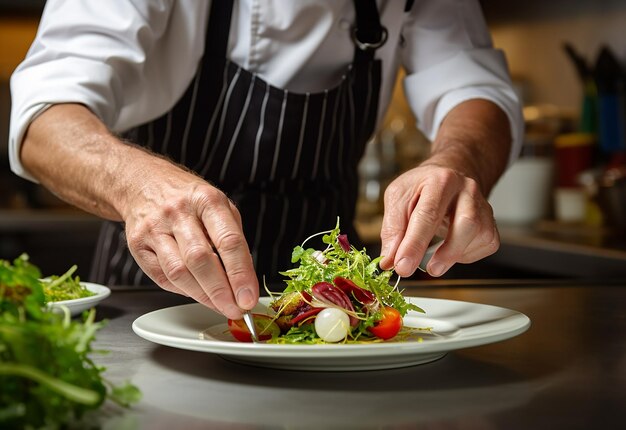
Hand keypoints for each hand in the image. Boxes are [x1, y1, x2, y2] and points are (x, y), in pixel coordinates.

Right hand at [123, 164, 258, 319]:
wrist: (143, 183)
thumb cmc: (189, 199)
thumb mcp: (219, 207)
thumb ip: (232, 240)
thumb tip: (243, 281)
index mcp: (207, 200)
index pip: (228, 241)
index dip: (240, 274)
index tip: (248, 298)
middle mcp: (179, 212)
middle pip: (201, 260)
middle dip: (221, 291)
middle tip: (235, 309)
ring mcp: (155, 228)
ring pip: (179, 273)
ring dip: (202, 296)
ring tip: (219, 305)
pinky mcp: (137, 244)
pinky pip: (163, 277)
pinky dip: (183, 290)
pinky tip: (197, 292)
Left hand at [378, 163, 498, 277]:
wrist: (449, 175)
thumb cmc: (422, 187)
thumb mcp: (398, 197)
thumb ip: (393, 229)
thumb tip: (389, 260)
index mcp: (440, 180)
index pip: (428, 215)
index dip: (414, 244)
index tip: (402, 266)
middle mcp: (467, 190)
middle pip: (466, 224)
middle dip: (446, 253)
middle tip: (428, 269)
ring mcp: (483, 207)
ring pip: (478, 237)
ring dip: (453, 256)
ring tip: (434, 260)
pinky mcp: (491, 224)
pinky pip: (483, 246)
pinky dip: (463, 255)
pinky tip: (450, 248)